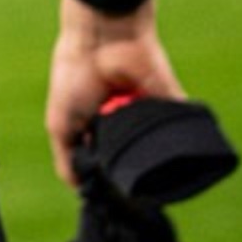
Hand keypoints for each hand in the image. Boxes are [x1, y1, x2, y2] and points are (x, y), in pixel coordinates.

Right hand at [47, 0, 185, 186]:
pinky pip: (180, 131)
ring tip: (143, 170)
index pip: (104, 162)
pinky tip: (175, 159)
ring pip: (155, 151)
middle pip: (130, 160)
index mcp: (96, 127)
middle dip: (127, 172)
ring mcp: (148, 116)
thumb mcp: (60, 127)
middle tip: (128, 191)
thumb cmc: (74, 79)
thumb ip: (68, 162)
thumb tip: (81, 190)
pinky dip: (178, 143)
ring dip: (149, 159)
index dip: (105, 178)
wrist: (104, 40)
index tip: (110, 200)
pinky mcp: (173, 105)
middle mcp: (123, 123)